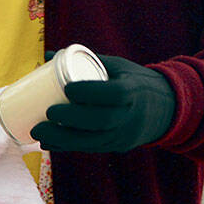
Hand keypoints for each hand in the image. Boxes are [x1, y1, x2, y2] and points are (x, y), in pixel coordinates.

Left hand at [31, 54, 175, 152]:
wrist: (165, 108)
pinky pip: (91, 148)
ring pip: (94, 140)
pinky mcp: (118, 145)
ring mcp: (125, 133)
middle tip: (48, 112)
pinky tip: (48, 143)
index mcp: (134, 90)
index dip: (91, 92)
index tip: (68, 88)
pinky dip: (67, 146)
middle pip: (102, 120)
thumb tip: (49, 54)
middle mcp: (131, 114)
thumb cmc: (134, 81)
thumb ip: (86, 61)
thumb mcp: (119, 67)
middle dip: (71, 119)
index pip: (116, 93)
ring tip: (38, 132)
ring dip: (63, 138)